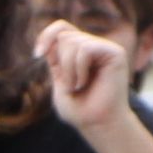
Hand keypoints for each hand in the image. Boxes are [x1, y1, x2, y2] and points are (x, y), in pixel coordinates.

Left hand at [35, 18, 133, 138]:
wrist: (96, 124)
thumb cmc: (78, 108)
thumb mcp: (59, 78)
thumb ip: (56, 56)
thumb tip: (53, 37)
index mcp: (79, 52)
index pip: (61, 28)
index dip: (46, 36)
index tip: (37, 55)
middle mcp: (93, 47)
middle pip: (64, 36)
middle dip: (60, 62)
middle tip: (70, 85)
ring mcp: (105, 49)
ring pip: (72, 42)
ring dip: (68, 69)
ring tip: (77, 86)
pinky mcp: (115, 53)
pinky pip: (85, 49)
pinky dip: (78, 68)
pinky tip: (84, 83)